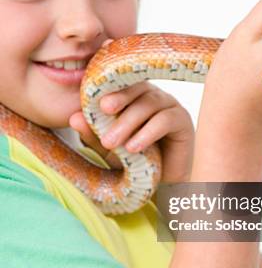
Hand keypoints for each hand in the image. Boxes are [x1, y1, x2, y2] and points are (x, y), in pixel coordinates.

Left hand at [69, 59, 194, 182]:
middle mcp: (153, 96)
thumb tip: (73, 118)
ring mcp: (170, 106)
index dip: (109, 87)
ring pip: (149, 103)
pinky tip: (134, 148)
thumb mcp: (109, 149)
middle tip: (103, 112)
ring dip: (129, 121)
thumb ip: (93, 134)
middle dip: (118, 100)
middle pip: (137, 88)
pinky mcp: (183, 121)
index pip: (122, 83)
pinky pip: (166, 120)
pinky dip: (148, 133)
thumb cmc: (135, 162)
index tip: (94, 100)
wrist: (162, 184)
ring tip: (111, 142)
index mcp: (134, 96)